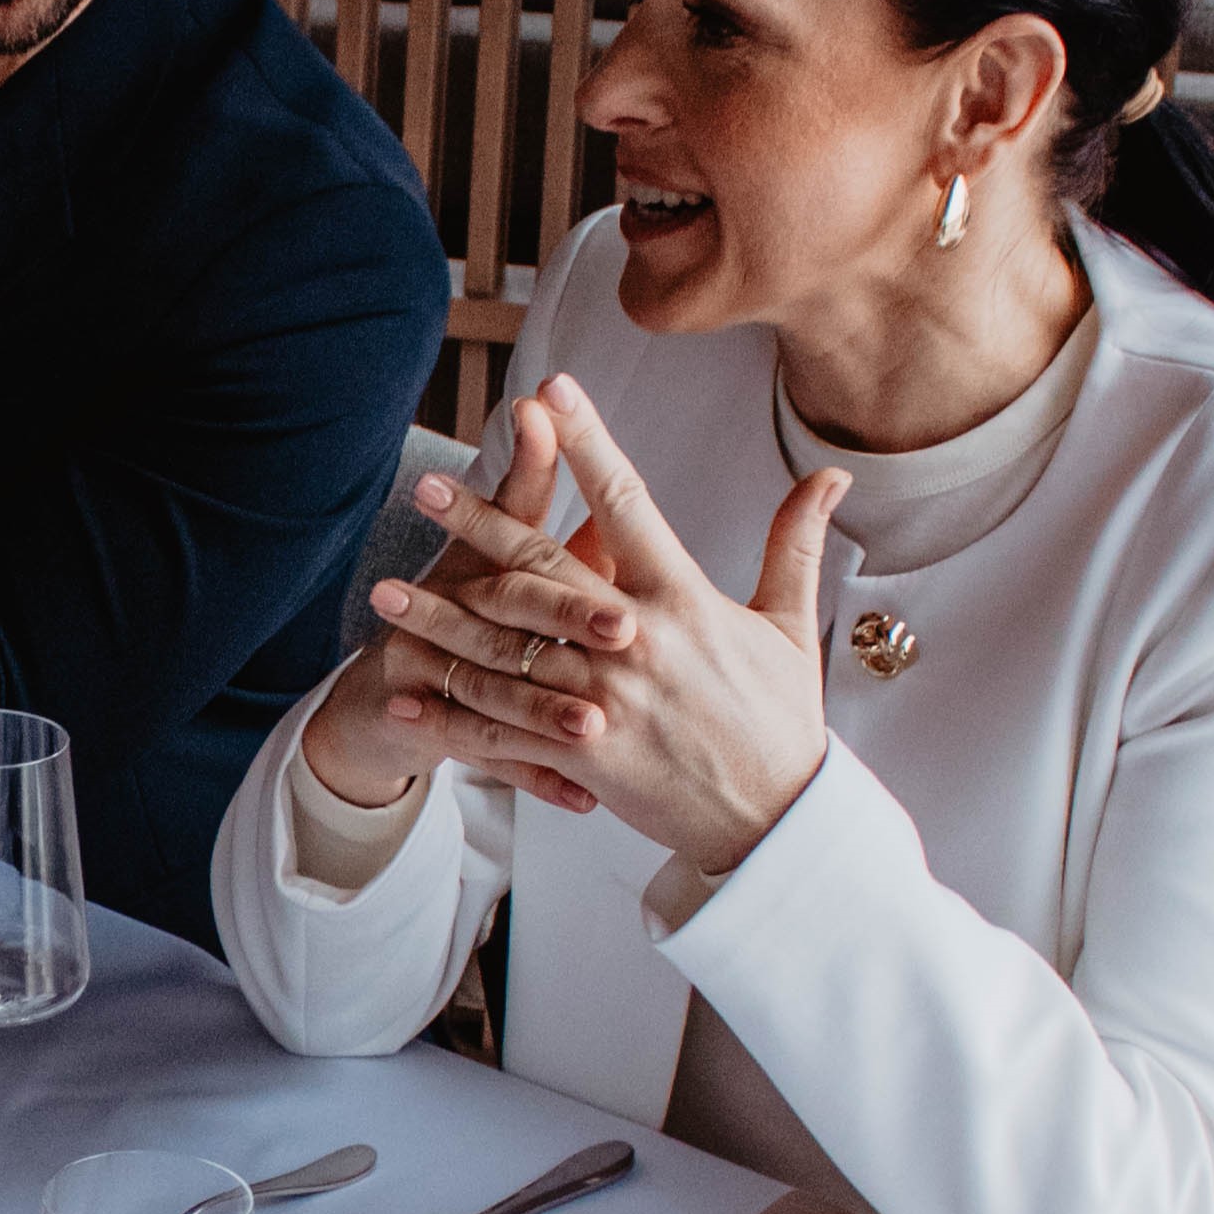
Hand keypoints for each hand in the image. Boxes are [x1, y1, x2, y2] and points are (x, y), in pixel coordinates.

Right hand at [307, 385, 621, 817]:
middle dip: (565, 617)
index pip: (519, 515)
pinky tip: (584, 798)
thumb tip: (546, 409)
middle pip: (510, 605)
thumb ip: (531, 487)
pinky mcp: (425, 724)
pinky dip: (538, 778)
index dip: (547, 486)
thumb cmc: (461, 612)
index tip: (602, 501)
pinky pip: (491, 754)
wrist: (383, 702)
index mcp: (480, 558)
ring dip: (547, 709)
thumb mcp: (490, 550)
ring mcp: (427, 665)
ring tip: (597, 727)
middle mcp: (448, 605)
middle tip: (624, 628)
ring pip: (496, 686)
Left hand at [428, 375, 840, 871]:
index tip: (550, 395)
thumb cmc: (783, 720)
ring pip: (503, 650)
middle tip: (428, 487)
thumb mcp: (792, 627)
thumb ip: (795, 546)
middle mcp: (637, 642)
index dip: (585, 443)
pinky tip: (402, 692)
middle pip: (541, 570)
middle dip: (479, 525)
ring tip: (384, 595)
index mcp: (685, 600)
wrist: (775, 819)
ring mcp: (604, 700)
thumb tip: (829, 478)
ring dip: (438, 621)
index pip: (625, 504)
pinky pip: (502, 730)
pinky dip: (449, 713)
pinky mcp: (582, 754)